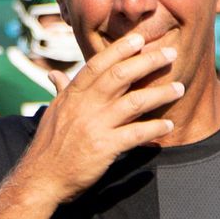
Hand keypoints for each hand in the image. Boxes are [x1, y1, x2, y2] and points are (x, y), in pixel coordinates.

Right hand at [17, 30, 184, 203]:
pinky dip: (155, 128)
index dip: (120, 49)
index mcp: (72, 95)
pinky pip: (137, 133)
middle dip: (148, 61)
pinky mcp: (105, 147)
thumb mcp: (52, 114)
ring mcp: (95, 126)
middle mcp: (84, 106)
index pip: (98, 64)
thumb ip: (60, 92)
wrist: (40, 179)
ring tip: (179, 88)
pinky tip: (168, 125)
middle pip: (121, 75)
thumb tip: (55, 75)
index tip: (140, 38)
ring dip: (161, 94)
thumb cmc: (47, 147)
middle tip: (170, 53)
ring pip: (135, 102)